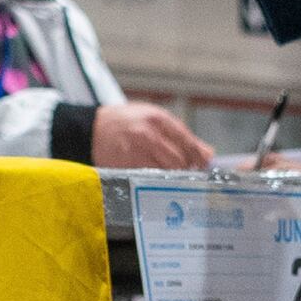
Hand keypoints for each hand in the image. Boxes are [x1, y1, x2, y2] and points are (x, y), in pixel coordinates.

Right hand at [89, 100, 215, 169]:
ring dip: (171, 177)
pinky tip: (155, 178)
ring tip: (171, 175)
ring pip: (164, 173)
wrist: (93, 129)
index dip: (199, 157)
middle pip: (178, 161)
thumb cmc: (127, 122)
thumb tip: (208, 153)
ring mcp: (135, 152)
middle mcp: (147, 135)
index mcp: (157, 120)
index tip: (204, 165)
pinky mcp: (125, 167)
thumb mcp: (154, 118)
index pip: (187, 142)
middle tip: (187, 172)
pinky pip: (148, 179)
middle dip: (185, 169)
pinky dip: (155, 181)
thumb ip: (181, 135)